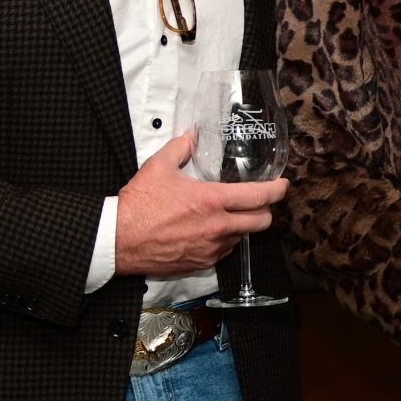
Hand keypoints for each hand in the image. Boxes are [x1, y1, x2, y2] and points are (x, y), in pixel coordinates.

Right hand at [115, 131, 288, 277]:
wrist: (118, 239)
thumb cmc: (138, 205)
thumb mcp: (158, 166)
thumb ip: (181, 147)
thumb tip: (192, 137)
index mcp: (212, 201)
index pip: (260, 197)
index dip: (277, 190)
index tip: (282, 185)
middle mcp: (217, 227)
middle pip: (262, 222)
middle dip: (266, 211)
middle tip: (259, 202)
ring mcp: (211, 248)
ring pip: (242, 237)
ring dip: (241, 226)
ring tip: (227, 215)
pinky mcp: (201, 263)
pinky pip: (223, 252)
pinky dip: (223, 241)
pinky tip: (210, 231)